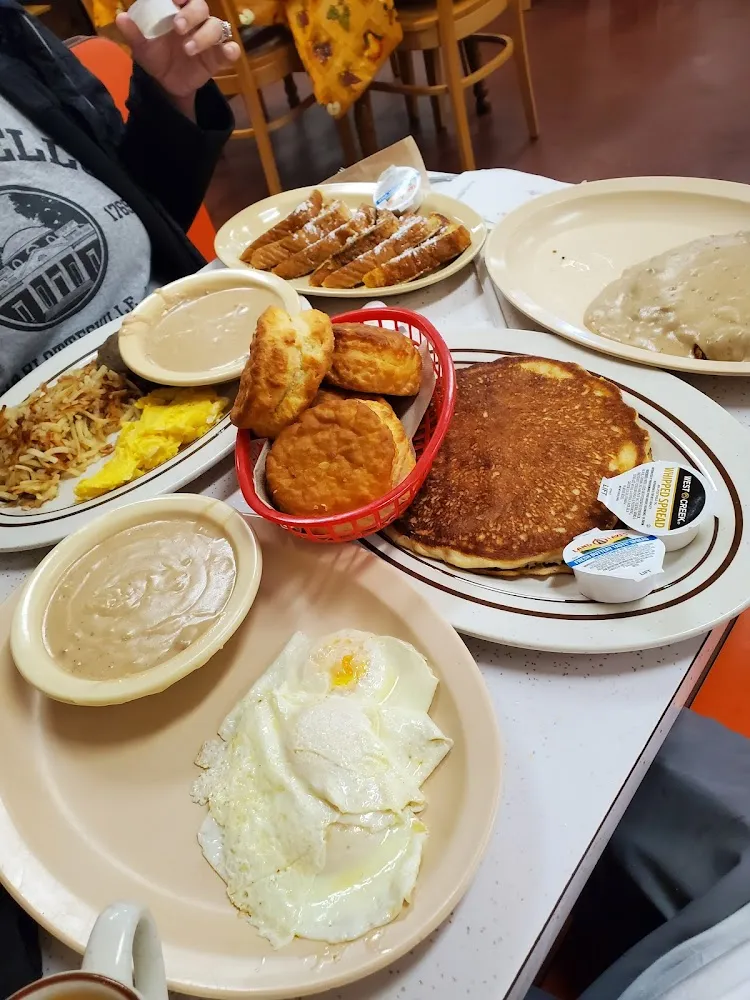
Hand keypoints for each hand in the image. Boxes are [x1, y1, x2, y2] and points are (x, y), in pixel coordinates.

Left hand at [117, 0, 240, 112]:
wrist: (166, 84)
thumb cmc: (156, 57)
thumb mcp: (142, 47)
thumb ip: (134, 33)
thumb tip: (121, 18)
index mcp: (177, 11)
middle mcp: (195, 21)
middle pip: (202, 7)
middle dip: (191, 15)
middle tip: (178, 27)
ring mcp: (209, 39)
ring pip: (216, 27)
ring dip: (204, 35)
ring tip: (188, 49)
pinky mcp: (218, 57)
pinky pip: (231, 49)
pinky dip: (231, 49)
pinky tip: (228, 52)